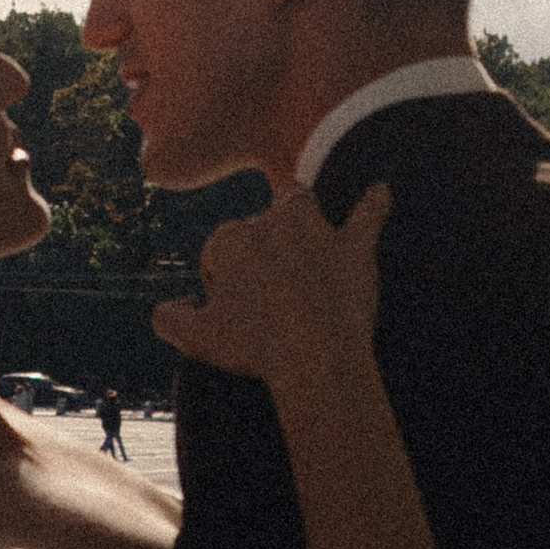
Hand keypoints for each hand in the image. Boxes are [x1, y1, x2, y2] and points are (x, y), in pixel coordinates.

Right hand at [149, 181, 389, 388]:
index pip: (218, 251)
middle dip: (257, 256)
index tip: (236, 315)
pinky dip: (374, 204)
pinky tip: (381, 192)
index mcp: (229, 241)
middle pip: (256, 228)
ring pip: (299, 204)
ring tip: (298, 233)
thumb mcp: (196, 339)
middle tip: (266, 301)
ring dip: (296, 213)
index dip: (223, 283)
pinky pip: (368, 216)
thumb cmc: (255, 347)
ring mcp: (315, 232)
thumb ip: (168, 318)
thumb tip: (172, 305)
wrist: (315, 357)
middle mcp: (270, 224)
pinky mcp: (353, 248)